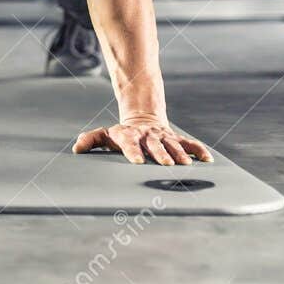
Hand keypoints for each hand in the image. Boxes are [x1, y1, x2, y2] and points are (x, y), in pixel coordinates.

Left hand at [73, 116, 212, 165]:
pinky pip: (189, 143)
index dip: (133, 151)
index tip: (137, 161)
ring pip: (172, 144)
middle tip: (166, 164)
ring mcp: (163, 136)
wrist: (142, 118)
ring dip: (180, 154)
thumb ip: (92, 140)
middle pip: (154, 145)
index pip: (130, 143)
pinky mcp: (176, 138)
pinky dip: (198, 150)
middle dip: (160, 154)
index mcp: (129, 136)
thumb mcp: (106, 135)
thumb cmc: (122, 133)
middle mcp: (147, 136)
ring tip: (186, 164)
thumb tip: (77, 148)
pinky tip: (207, 159)